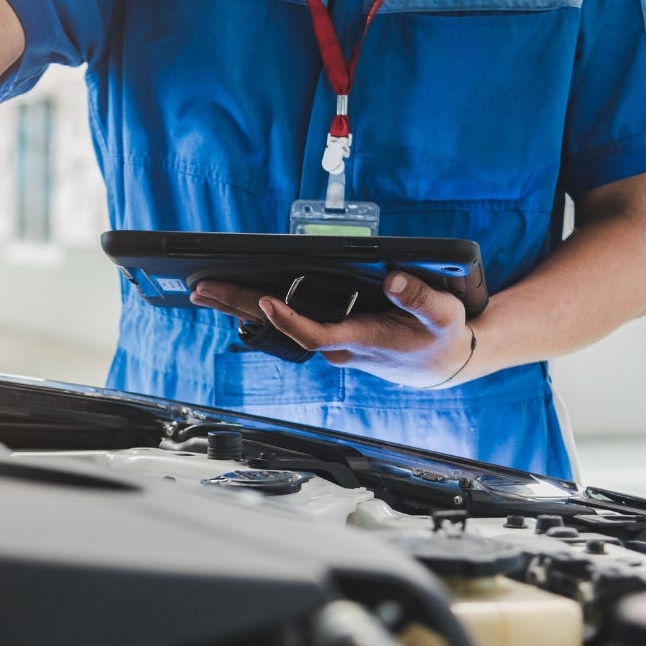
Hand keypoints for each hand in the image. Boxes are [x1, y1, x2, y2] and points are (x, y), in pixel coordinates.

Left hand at [191, 271, 475, 387]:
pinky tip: (232, 298)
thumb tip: (393, 280)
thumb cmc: (441, 336)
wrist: (441, 364)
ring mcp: (329, 342)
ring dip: (239, 307)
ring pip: (276, 326)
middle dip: (239, 307)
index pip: (315, 334)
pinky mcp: (328, 336)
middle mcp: (337, 346)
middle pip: (279, 329)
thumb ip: (419, 298)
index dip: (289, 321)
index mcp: (360, 341)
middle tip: (202, 289)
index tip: (266, 302)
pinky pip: (286, 321)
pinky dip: (257, 309)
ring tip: (203, 289)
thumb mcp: (443, 313)